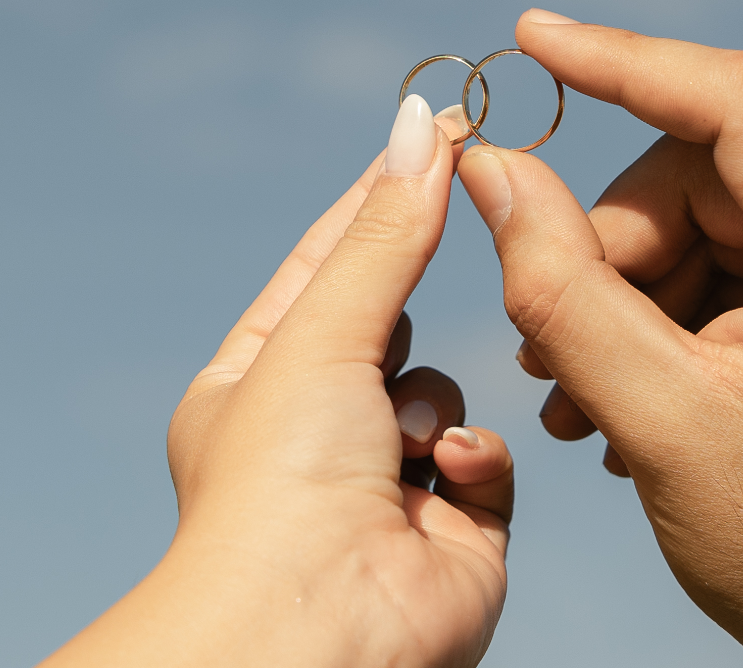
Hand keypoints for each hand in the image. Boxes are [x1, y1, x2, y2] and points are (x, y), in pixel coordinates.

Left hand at [42, 97, 513, 667]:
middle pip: (392, 322)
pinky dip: (473, 460)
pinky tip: (446, 480)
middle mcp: (316, 432)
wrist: (321, 631)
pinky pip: (486, 460)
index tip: (438, 131)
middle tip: (476, 209)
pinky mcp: (452, 532)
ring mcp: (384, 484)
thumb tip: (420, 125)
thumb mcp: (326, 330)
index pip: (323, 264)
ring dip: (433, 404)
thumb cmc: (282, 482)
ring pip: (444, 392)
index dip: (379, 198)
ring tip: (407, 441)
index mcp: (256, 381)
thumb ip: (388, 232)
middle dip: (418, 294)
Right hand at [457, 12, 742, 667]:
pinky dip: (690, 299)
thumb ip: (559, 284)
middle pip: (712, 169)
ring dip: (642, 285)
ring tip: (590, 394)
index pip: (740, 101)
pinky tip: (650, 381)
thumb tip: (491, 166)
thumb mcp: (652, 417)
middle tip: (552, 347)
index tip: (534, 38)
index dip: (626, 61)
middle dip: (619, 248)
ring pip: (724, 207)